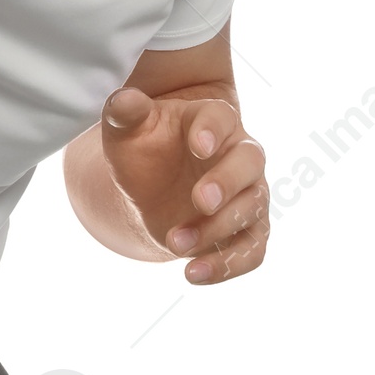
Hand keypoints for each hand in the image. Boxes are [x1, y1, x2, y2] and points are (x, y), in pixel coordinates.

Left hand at [100, 85, 268, 283]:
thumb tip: (122, 100)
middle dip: (227, 183)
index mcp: (212, 121)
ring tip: (175, 243)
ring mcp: (248, 193)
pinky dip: (228, 265)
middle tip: (199, 201)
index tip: (198, 145)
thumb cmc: (143, 149)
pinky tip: (193, 274)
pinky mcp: (246, 230)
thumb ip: (125, 113)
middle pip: (249, 163)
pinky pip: (252, 250)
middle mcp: (239, 155)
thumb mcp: (126, 131)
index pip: (221, 118)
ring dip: (217, 230)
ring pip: (252, 209)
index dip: (212, 131)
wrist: (151, 186)